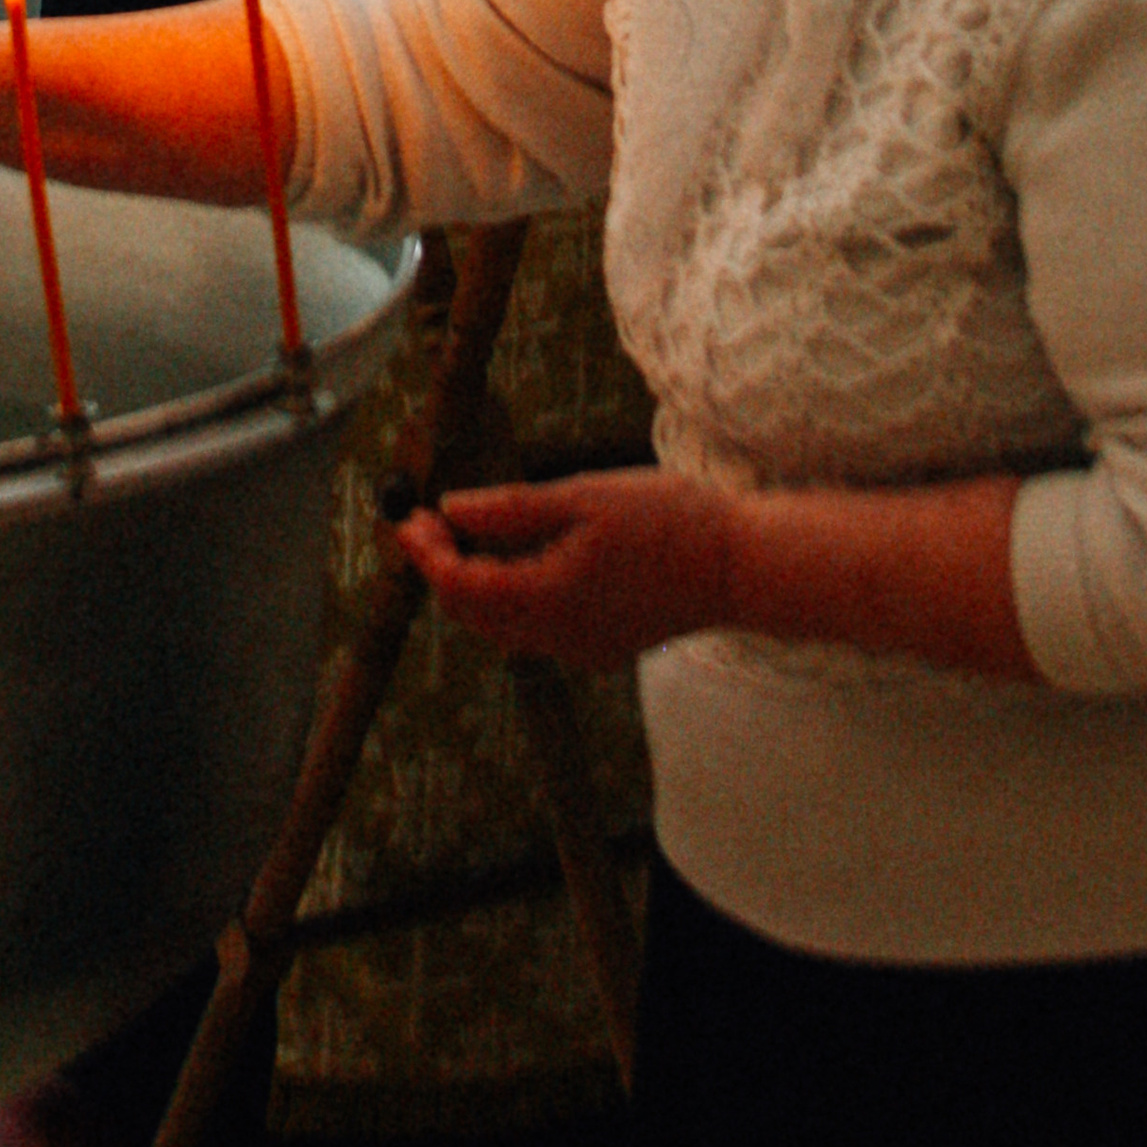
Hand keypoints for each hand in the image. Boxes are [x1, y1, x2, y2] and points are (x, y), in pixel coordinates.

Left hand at [394, 470, 738, 669]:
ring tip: (466, 535)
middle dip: (442, 571)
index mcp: (548, 600)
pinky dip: (511, 598)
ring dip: (475, 586)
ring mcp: (581, 648)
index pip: (461, 588)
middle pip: (474, 616)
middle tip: (426, 523)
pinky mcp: (601, 647)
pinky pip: (536, 630)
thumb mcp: (583, 497)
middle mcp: (557, 637)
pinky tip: (519, 560)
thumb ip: (512, 510)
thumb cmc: (666, 520)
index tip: (407, 518)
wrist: (738, 565)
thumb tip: (450, 509)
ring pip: (503, 627)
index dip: (426, 555)